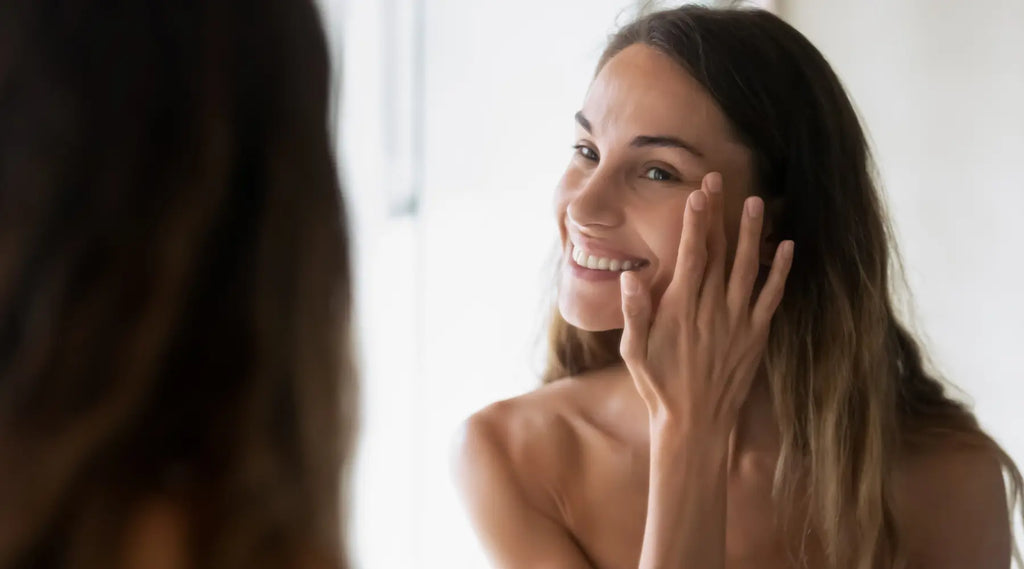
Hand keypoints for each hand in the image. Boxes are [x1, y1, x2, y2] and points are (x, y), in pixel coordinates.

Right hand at [618, 172, 793, 434]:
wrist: (695, 424)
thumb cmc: (658, 386)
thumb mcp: (634, 351)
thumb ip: (634, 313)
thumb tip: (630, 277)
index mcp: (681, 310)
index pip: (691, 256)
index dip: (695, 223)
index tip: (697, 194)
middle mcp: (712, 310)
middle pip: (718, 253)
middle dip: (718, 215)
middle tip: (719, 180)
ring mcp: (737, 322)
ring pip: (748, 268)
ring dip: (752, 234)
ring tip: (755, 202)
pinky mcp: (755, 336)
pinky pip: (771, 297)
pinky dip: (780, 271)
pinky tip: (786, 247)